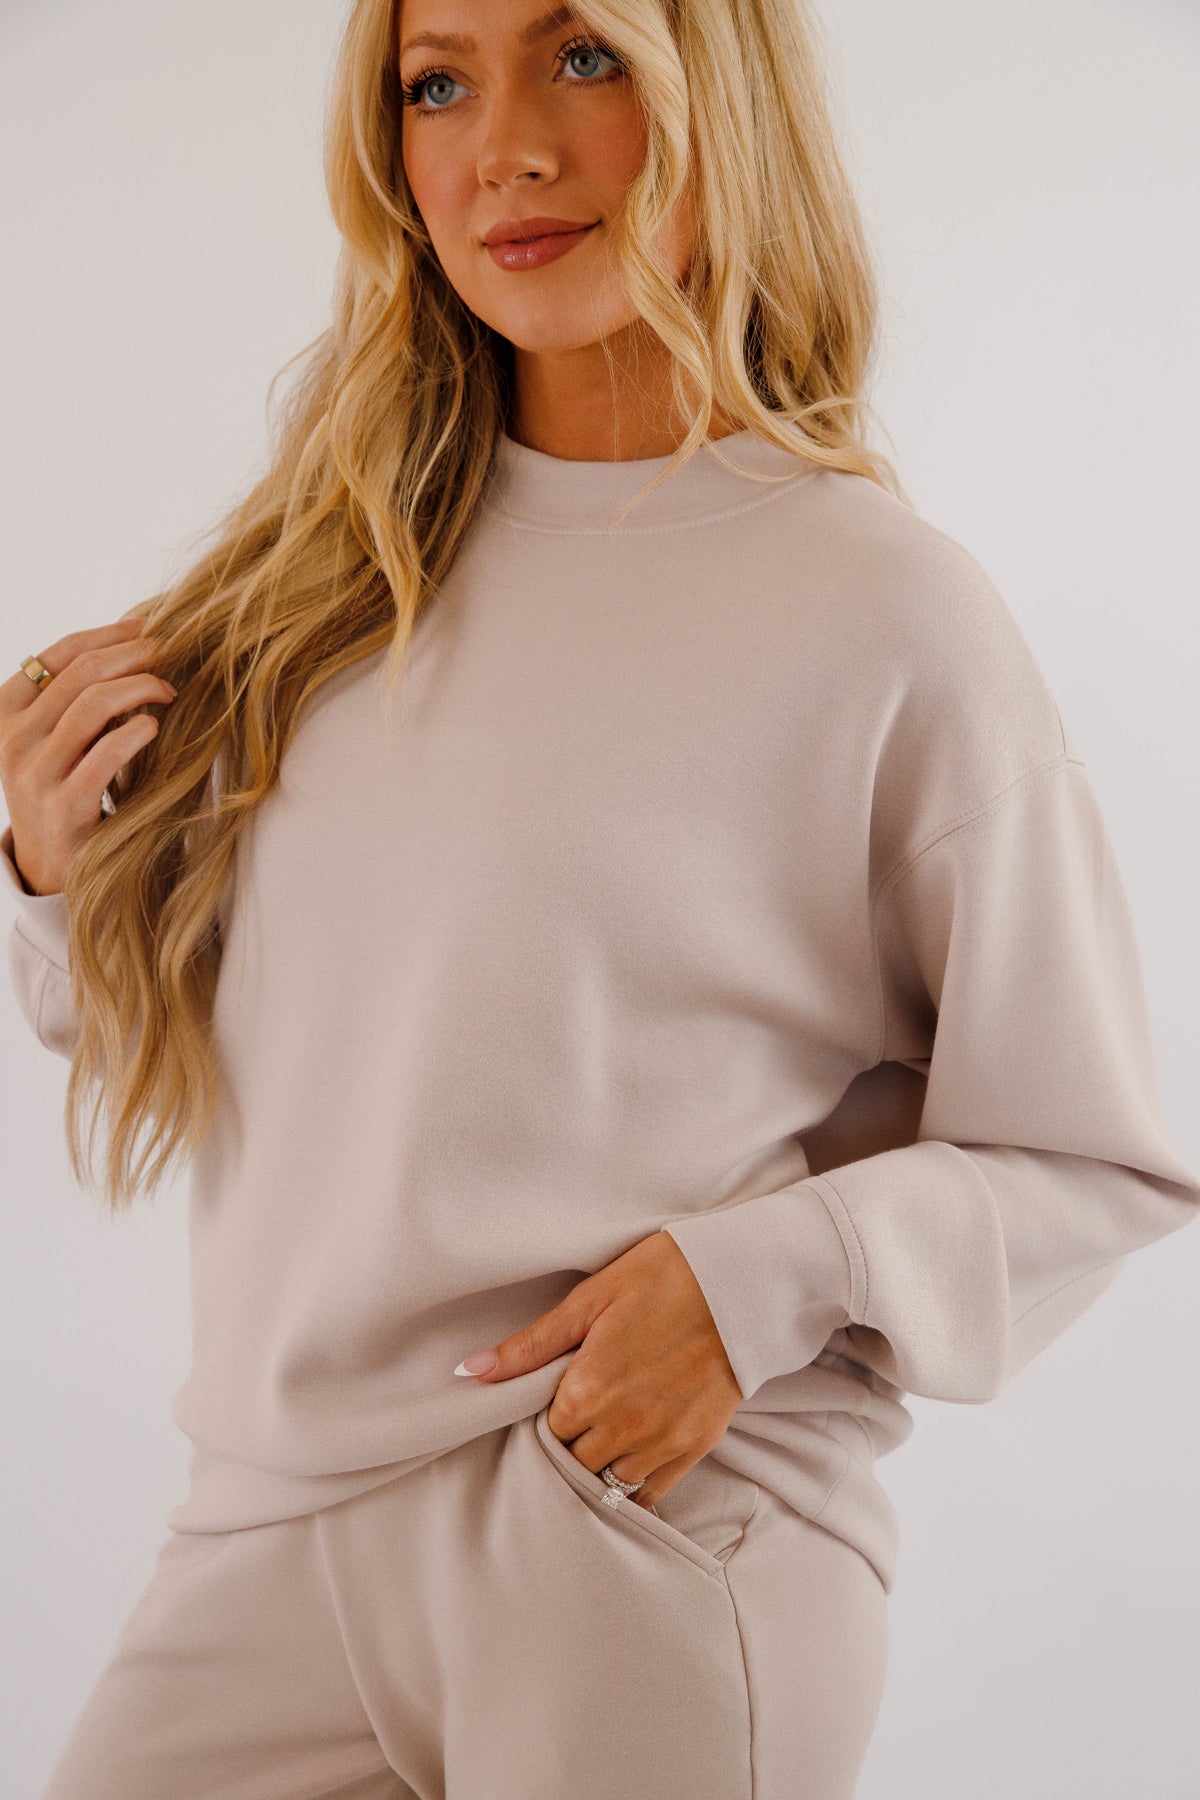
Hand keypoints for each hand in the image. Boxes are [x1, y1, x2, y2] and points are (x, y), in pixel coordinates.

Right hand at [0, 621, 177, 894]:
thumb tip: (137, 640)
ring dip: (140, 687)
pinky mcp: (63, 806)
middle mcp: (14, 737)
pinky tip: (155, 726)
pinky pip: (103, 755)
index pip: (61, 653)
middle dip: (134, 655)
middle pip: (81, 674)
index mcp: (9, 710)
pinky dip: (135, 733)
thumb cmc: (67, 785)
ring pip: (92, 705)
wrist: (52, 861)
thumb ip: (79, 695)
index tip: (151, 626)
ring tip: (169, 689)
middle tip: (173, 654)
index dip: (111, 633)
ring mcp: (35, 773)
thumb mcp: (58, 736)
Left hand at [453, 1229, 743, 1508]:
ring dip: (597, 1470)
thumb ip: (531, 1345)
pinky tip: (625, 1467)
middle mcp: (621, 1426)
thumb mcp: (590, 1300)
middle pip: (573, 1464)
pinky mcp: (695, 1447)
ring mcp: (661, 1442)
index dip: (543, 1419)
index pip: (544, 1433)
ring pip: (608, 1485)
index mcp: (587, 1390)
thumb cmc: (663, 1278)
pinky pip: (651, 1493)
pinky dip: (632, 1488)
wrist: (740, 1284)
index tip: (550, 1403)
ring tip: (599, 1440)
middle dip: (568, 1448)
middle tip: (574, 1421)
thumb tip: (470, 1372)